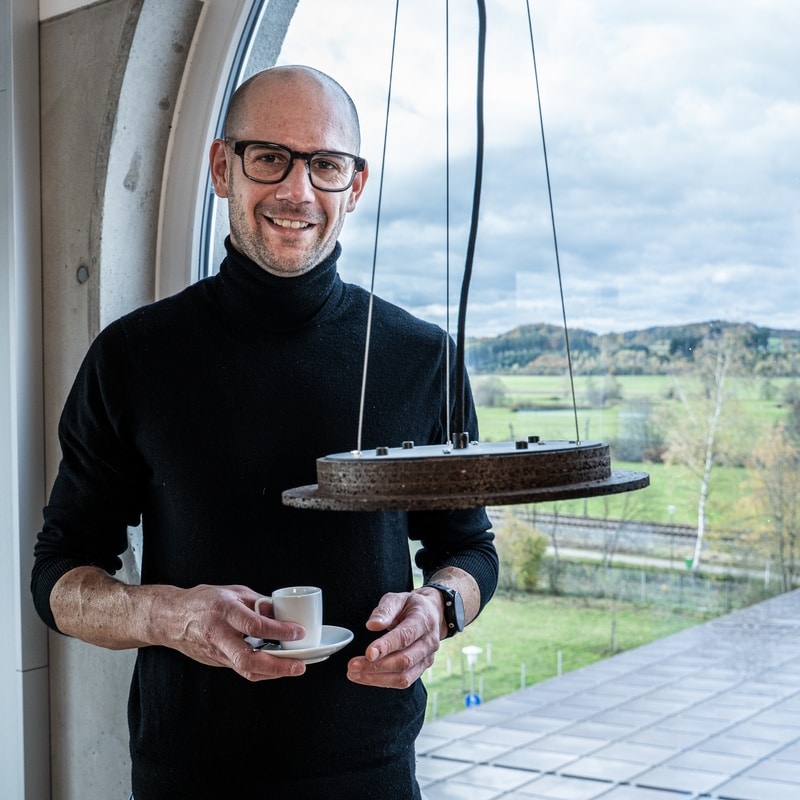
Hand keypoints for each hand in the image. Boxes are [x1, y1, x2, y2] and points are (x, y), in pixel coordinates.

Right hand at [165, 584, 308, 681]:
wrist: (170, 618)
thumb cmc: (202, 601)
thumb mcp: (233, 592)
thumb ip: (258, 602)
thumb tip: (281, 613)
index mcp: (224, 612)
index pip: (254, 626)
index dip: (279, 631)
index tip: (298, 632)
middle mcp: (219, 636)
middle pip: (248, 660)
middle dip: (277, 666)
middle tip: (299, 665)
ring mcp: (216, 652)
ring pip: (246, 670)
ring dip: (273, 673)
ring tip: (294, 668)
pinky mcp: (217, 661)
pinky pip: (242, 669)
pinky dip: (261, 669)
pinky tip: (276, 666)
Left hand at [346, 589, 442, 688]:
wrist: (431, 613)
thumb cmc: (410, 606)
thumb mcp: (397, 599)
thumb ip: (385, 610)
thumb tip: (372, 625)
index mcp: (423, 620)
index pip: (405, 636)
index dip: (386, 646)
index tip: (368, 653)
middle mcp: (429, 641)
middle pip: (404, 660)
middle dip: (376, 666)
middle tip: (352, 666)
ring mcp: (427, 657)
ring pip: (404, 676)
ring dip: (377, 678)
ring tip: (355, 674)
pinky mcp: (422, 668)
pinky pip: (404, 681)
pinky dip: (383, 682)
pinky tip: (366, 677)